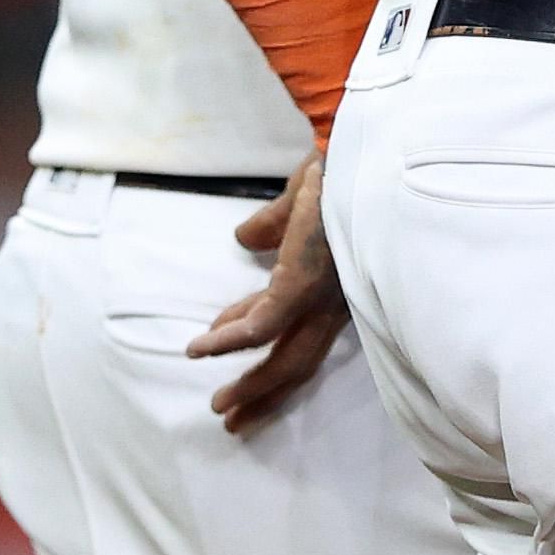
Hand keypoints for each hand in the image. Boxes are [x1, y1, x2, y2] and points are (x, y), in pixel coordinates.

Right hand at [186, 151, 348, 432]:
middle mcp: (340, 297)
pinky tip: (201, 347)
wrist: (353, 138)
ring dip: (250, 382)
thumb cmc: (338, 161)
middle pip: (302, 359)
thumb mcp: (305, 198)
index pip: (300, 329)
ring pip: (288, 355)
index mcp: (340, 281)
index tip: (233, 366)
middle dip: (264, 390)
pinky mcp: (305, 283)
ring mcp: (326, 294)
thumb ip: (278, 223)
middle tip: (230, 416)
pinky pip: (262, 325)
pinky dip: (229, 341)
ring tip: (218, 403)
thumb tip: (247, 239)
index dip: (267, 351)